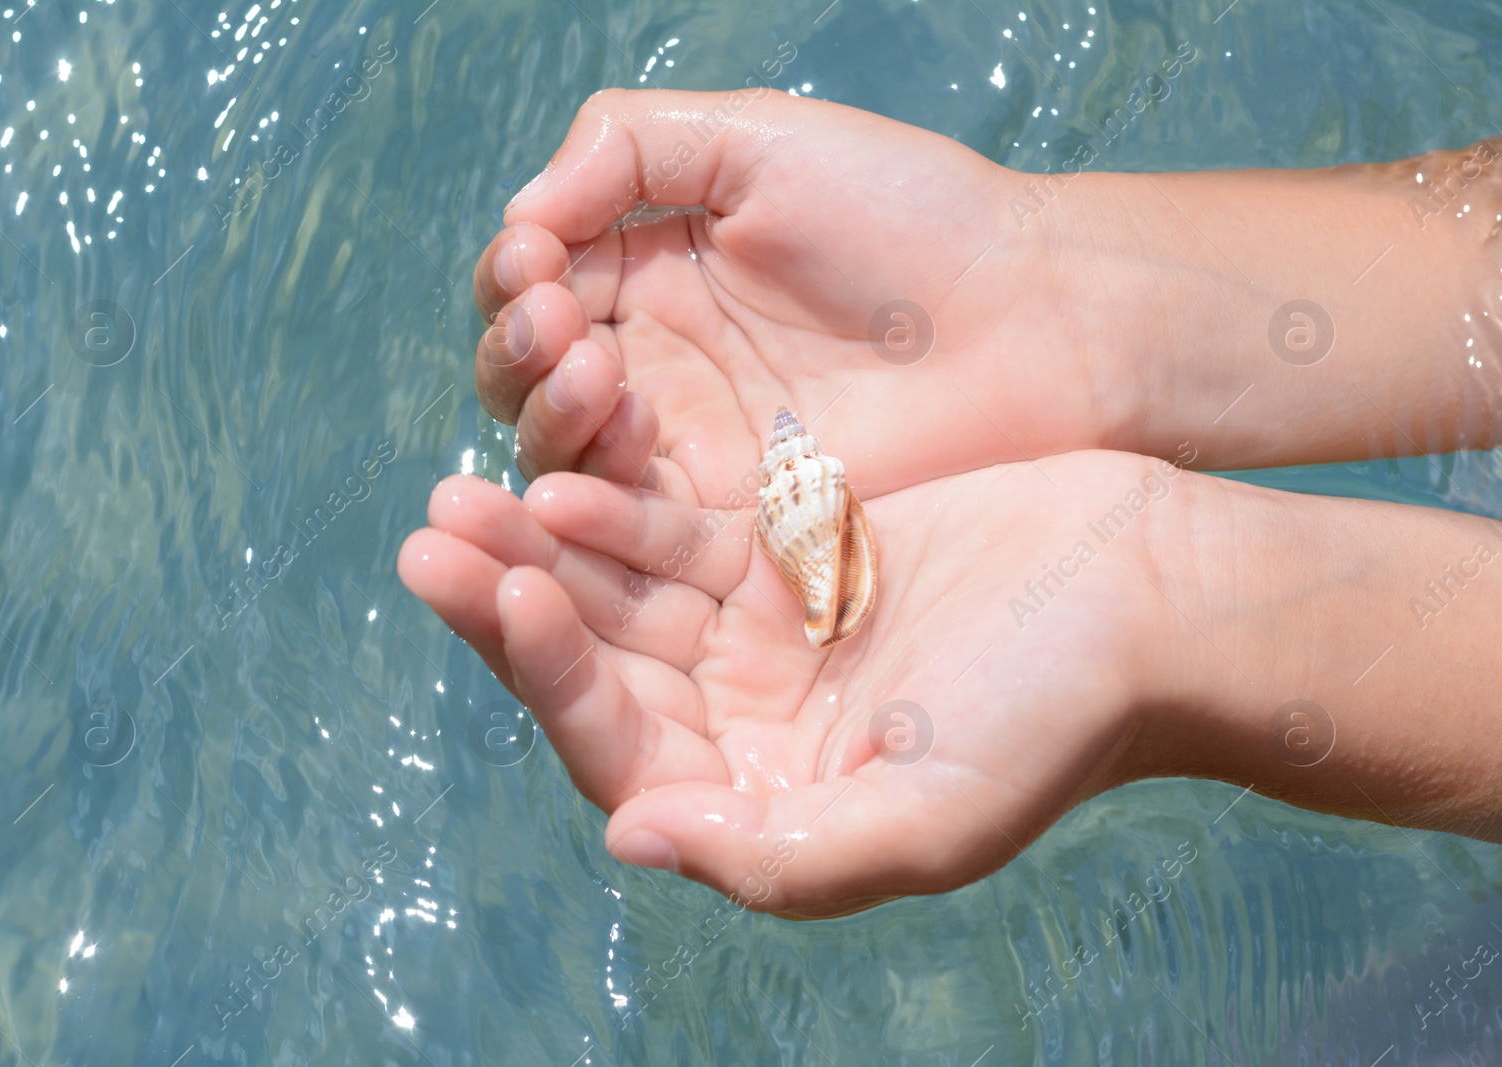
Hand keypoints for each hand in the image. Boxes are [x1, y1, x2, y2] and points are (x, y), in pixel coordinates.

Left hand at [398, 450, 1187, 915]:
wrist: (1150, 597)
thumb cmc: (1061, 718)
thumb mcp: (930, 815)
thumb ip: (778, 853)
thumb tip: (631, 838)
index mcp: (760, 801)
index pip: (621, 749)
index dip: (550, 678)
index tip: (505, 597)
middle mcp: (741, 725)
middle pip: (596, 664)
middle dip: (510, 602)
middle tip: (433, 532)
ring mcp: (756, 637)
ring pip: (617, 591)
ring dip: (541, 542)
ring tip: (466, 487)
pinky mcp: (780, 558)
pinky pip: (672, 533)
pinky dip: (618, 503)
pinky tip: (569, 464)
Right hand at [473, 88, 1131, 504]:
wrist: (1031, 322)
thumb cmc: (911, 214)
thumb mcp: (760, 139)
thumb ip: (630, 146)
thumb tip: (523, 215)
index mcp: (654, 267)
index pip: (533, 282)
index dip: (513, 276)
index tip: (536, 261)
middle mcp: (656, 360)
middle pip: (527, 373)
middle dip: (519, 345)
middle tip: (561, 325)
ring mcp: (685, 445)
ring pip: (559, 448)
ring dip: (546, 407)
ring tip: (592, 373)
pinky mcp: (722, 521)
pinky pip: (624, 517)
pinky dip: (590, 485)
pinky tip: (617, 436)